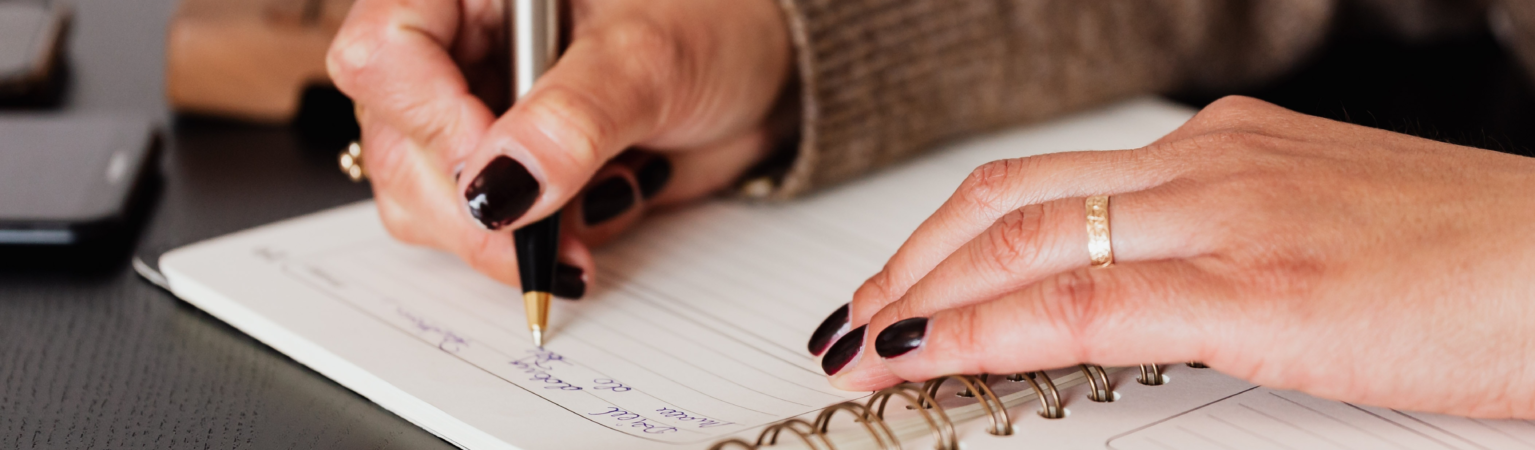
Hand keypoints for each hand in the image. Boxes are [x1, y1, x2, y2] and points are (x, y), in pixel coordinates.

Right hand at [326, 0, 793, 291]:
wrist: (760, 76)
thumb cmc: (714, 25)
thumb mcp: (648, 61)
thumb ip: (572, 119)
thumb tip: (502, 187)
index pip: (384, 51)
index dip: (432, 123)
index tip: (501, 173)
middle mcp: (457, 46)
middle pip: (396, 142)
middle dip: (476, 205)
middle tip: (549, 231)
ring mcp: (473, 111)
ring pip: (423, 198)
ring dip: (508, 232)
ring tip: (597, 204)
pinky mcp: (503, 170)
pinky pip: (478, 230)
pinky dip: (538, 241)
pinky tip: (599, 208)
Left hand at [810, 96, 1534, 418]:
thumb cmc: (1476, 263)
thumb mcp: (1325, 237)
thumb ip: (1230, 252)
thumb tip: (1152, 297)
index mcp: (1225, 151)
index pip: (1045, 184)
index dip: (951, 235)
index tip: (901, 282)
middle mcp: (1209, 166)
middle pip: (1008, 200)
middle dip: (911, 261)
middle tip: (853, 315)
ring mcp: (1225, 218)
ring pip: (1022, 243)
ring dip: (922, 295)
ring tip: (863, 342)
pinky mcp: (1252, 288)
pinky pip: (1077, 302)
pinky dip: (983, 328)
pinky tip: (928, 354)